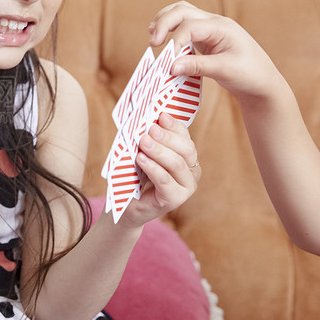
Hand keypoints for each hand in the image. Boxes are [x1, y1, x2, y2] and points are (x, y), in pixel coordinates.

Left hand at [121, 112, 199, 226]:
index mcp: (187, 156)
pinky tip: (141, 159)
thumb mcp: (143, 153)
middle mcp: (192, 171)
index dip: (175, 125)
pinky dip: (153, 168)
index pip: (185, 137)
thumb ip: (149, 139)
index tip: (161, 115)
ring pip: (177, 164)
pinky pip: (166, 180)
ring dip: (159, 151)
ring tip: (143, 142)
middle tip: (150, 129)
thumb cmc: (135, 175)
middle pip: (185, 149)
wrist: (127, 204)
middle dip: (167, 137)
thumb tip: (147, 120)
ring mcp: (187, 186)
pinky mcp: (176, 199)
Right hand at [148, 0, 283, 101]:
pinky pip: (184, 27)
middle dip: (163, 23)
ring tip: (153, 37)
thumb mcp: (224, 70)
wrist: (263, 82)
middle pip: (181, 10)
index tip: (167, 61)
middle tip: (153, 43)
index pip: (189, 26)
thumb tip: (170, 66)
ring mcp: (209, 29)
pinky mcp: (205, 38)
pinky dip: (171, 31)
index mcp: (222, 27)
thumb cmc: (249, 74)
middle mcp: (214, 23)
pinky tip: (164, 43)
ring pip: (181, 14)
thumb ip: (197, 66)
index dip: (174, 41)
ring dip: (165, 22)